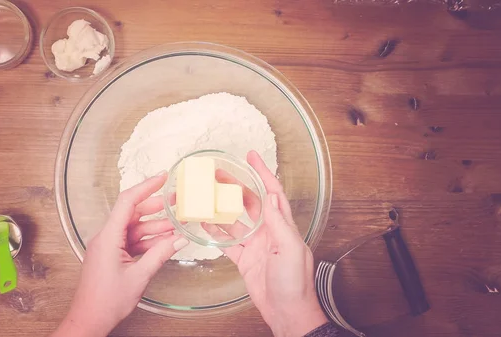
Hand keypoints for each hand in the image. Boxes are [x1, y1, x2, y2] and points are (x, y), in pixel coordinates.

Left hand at [53, 173, 188, 336]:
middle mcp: (106, 237)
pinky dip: (149, 241)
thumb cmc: (105, 301)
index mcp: (108, 237)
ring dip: (156, 227)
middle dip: (156, 207)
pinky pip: (133, 241)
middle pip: (133, 213)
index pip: (128, 201)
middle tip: (177, 202)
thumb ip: (160, 254)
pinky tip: (166, 242)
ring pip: (135, 228)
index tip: (163, 177)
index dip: (146, 187)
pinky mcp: (112, 256)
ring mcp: (109, 246)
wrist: (89, 320)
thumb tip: (178, 240)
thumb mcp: (139, 276)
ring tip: (177, 224)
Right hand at [204, 151, 327, 336]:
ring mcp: (256, 246)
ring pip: (235, 221)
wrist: (287, 312)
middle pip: (250, 202)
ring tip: (207, 195)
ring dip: (222, 208)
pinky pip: (228, 242)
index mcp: (283, 226)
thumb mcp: (289, 249)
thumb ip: (278, 223)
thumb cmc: (295, 283)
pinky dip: (216, 233)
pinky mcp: (245, 260)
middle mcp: (269, 232)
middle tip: (219, 174)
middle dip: (236, 186)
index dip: (263, 173)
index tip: (252, 157)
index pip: (273, 193)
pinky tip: (205, 224)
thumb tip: (272, 195)